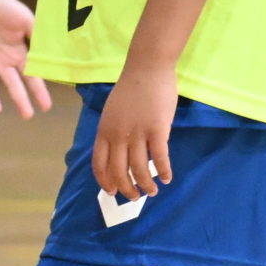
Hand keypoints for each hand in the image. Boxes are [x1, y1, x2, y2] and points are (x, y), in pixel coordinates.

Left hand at [0, 0, 51, 117]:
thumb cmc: (6, 6)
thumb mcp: (27, 21)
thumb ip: (37, 38)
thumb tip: (51, 57)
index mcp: (18, 54)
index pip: (31, 76)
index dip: (38, 91)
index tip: (46, 107)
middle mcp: (2, 61)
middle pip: (12, 83)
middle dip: (20, 99)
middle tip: (27, 115)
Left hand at [93, 62, 177, 199]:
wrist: (147, 67)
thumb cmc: (132, 88)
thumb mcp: (112, 112)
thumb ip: (113, 132)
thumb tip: (120, 154)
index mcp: (104, 130)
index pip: (99, 164)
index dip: (105, 182)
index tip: (112, 191)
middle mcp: (118, 134)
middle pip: (118, 171)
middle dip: (126, 189)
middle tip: (135, 197)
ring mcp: (137, 132)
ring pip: (139, 168)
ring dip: (145, 184)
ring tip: (152, 191)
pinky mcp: (157, 129)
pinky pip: (160, 157)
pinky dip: (163, 171)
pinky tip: (167, 178)